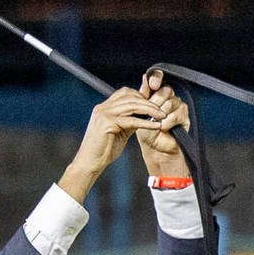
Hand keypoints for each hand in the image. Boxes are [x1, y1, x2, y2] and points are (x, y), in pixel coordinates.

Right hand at [59, 88, 172, 203]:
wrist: (90, 162)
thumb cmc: (105, 149)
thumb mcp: (120, 131)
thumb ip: (130, 120)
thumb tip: (146, 115)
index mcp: (105, 107)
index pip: (125, 92)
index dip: (141, 95)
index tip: (155, 103)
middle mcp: (103, 107)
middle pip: (130, 97)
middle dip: (149, 102)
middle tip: (163, 110)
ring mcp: (104, 114)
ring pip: (132, 106)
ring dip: (150, 110)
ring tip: (162, 116)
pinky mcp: (107, 124)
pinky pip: (131, 120)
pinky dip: (146, 122)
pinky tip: (155, 126)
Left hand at [135, 69, 190, 176]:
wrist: (154, 147)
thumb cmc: (146, 130)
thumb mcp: (140, 111)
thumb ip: (143, 94)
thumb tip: (144, 77)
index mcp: (157, 93)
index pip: (159, 78)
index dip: (157, 77)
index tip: (152, 84)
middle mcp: (169, 97)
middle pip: (165, 90)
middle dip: (156, 101)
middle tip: (150, 112)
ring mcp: (178, 105)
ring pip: (170, 102)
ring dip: (160, 114)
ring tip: (155, 123)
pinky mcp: (184, 116)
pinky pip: (176, 114)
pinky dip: (167, 122)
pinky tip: (162, 127)